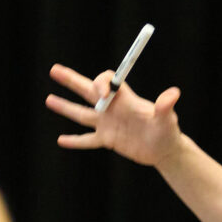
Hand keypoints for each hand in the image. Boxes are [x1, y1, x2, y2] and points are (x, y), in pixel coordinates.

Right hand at [47, 63, 185, 166]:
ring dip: (65, 107)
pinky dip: (75, 141)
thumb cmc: (168, 132)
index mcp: (124, 99)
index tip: (101, 94)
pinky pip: (87, 140)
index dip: (100, 83)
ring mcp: (108, 124)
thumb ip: (165, 106)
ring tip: (48, 99)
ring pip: (82, 114)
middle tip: (54, 70)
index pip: (106, 81)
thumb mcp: (166, 119)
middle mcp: (113, 108)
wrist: (165, 151)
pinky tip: (61, 140)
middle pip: (87, 90)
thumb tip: (173, 93)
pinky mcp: (108, 140)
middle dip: (71, 80)